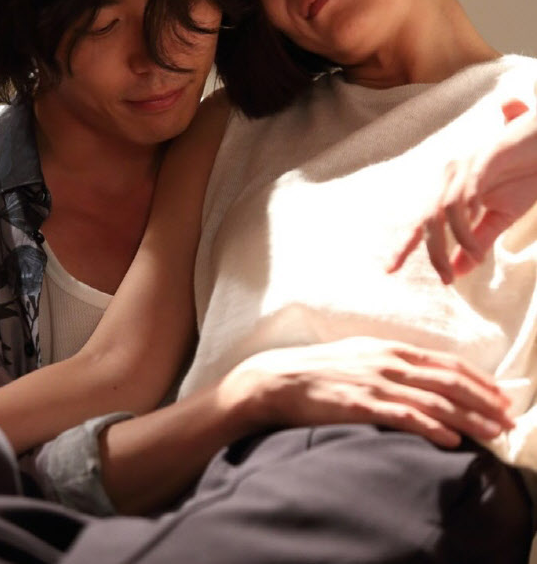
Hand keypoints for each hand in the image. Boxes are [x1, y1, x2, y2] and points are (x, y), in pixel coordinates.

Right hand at [225, 337, 513, 448]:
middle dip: (483, 400)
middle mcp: (388, 361)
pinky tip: (451, 441)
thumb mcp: (361, 355)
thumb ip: (392, 362)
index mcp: (390, 348)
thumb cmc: (322, 369)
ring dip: (469, 418)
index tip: (500, 395)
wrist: (281, 378)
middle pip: (448, 381)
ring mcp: (376, 382)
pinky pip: (406, 417)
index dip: (478, 379)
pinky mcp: (363, 404)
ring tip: (493, 433)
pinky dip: (433, 428)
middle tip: (508, 418)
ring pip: (434, 400)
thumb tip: (423, 375)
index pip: (445, 362)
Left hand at [387, 100, 536, 282]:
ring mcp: (466, 166)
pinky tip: (476, 225)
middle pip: (428, 220)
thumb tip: (458, 272)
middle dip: (435, 252)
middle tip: (447, 279)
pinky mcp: (486, 156)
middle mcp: (449, 177)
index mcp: (449, 192)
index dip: (403, 246)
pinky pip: (469, 188)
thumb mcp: (500, 218)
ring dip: (459, 237)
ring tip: (476, 257)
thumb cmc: (523, 176)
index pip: (420, 223)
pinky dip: (469, 211)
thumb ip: (477, 242)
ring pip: (445, 207)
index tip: (389, 270)